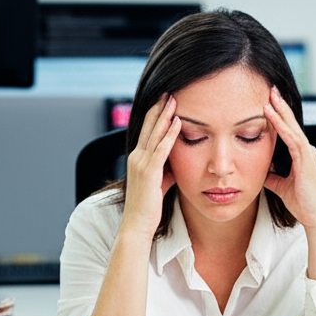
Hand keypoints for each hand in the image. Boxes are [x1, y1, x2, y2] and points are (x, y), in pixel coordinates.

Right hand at [121, 94, 179, 238]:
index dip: (155, 114)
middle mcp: (137, 157)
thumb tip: (177, 162)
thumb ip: (166, 169)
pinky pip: (161, 149)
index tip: (164, 100)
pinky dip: (170, 134)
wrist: (137, 224)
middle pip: (149, 126)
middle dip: (159, 108)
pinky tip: (178, 122)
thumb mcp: (159, 183)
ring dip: (165, 115)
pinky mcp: (149, 172)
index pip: (147, 131)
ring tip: (173, 99)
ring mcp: (141, 164)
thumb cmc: (149, 207)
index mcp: (138, 158)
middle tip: (168, 91)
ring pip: (154, 134)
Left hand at [263, 86, 315, 228]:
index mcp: (301, 155)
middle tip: (270, 89)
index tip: (268, 102)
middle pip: (292, 123)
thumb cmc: (301, 203)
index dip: (279, 115)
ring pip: (292, 127)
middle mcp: (306, 151)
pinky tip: (272, 117)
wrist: (314, 217)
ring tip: (269, 98)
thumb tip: (260, 171)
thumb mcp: (280, 186)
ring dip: (280, 112)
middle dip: (280, 106)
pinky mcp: (307, 161)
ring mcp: (308, 154)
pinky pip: (293, 140)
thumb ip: (271, 176)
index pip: (288, 130)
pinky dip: (282, 127)